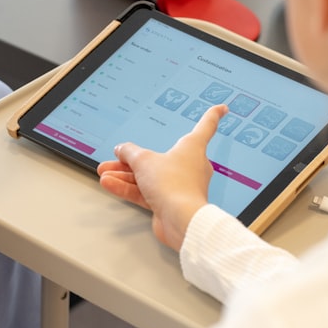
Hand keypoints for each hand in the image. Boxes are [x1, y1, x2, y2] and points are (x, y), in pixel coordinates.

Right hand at [97, 104, 226, 250]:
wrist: (180, 220)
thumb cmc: (175, 186)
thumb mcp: (144, 161)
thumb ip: (130, 152)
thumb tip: (122, 149)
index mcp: (192, 147)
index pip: (206, 126)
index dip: (213, 115)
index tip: (222, 108)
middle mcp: (189, 165)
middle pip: (160, 157)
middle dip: (134, 158)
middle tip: (118, 156)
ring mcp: (180, 185)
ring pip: (150, 176)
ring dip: (126, 174)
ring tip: (106, 172)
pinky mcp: (170, 203)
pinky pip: (146, 192)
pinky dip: (128, 188)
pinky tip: (111, 184)